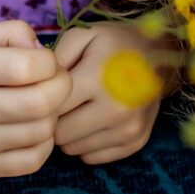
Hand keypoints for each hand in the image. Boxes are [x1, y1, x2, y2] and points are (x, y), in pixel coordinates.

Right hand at [0, 20, 70, 176]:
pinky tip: (32, 126)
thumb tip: (44, 54)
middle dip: (61, 86)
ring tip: (39, 101)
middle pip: (41, 102)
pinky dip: (44, 141)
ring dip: (53, 113)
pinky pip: (34, 160)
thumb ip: (12, 32)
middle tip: (54, 80)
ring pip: (42, 131)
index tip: (44, 61)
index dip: (50, 61)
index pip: (28, 66)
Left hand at [53, 22, 161, 162]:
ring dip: (69, 133)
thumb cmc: (113, 42)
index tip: (43, 90)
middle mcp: (116, 110)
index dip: (40, 100)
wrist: (160, 53)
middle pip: (60, 134)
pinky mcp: (135, 143)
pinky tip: (91, 122)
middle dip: (53, 120)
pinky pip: (92, 158)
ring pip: (74, 149)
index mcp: (98, 79)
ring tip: (76, 110)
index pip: (51, 107)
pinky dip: (85, 143)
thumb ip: (55, 58)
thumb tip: (34, 84)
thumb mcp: (82, 35)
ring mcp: (129, 130)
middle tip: (59, 103)